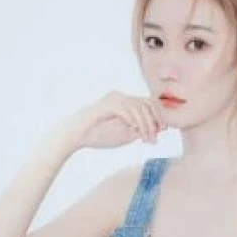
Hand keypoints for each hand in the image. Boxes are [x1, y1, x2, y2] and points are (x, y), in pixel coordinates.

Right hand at [46, 90, 167, 153]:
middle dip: (155, 120)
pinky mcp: (108, 105)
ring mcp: (114, 99)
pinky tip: (137, 133)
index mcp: (125, 102)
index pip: (148, 103)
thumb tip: (161, 127)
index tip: (161, 131)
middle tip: (154, 138)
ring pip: (139, 107)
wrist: (75, 136)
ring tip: (146, 140)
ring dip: (146, 125)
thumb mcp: (125, 134)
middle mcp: (121, 97)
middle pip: (147, 102)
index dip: (158, 116)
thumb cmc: (98, 136)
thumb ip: (142, 129)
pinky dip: (136, 122)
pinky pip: (128, 111)